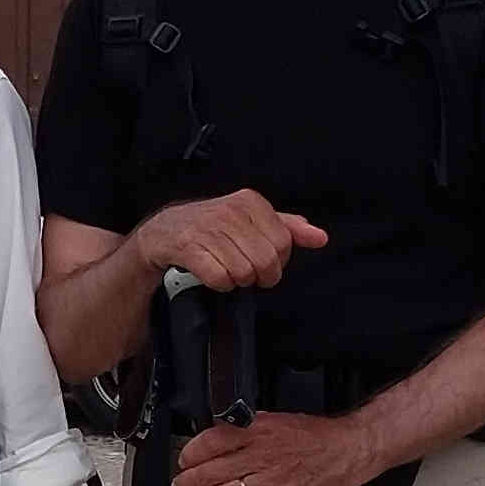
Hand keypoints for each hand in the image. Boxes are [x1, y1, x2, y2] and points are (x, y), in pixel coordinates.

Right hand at [135, 190, 326, 291]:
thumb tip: (320, 237)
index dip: (277, 260)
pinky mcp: (189, 247)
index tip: (262, 259)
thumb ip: (288, 227)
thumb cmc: (213, 228)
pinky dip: (219, 284)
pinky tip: (212, 273)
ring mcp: (208, 229)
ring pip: (244, 272)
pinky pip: (220, 279)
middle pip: (266, 261)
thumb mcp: (252, 220)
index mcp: (250, 201)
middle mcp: (230, 211)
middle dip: (258, 274)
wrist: (164, 231)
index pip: (283, 243)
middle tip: (245, 269)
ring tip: (226, 268)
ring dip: (237, 279)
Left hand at [175, 413, 369, 485]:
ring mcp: (272, 481)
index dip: (192, 453)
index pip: (214, 441)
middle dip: (189, 481)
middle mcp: (263, 456)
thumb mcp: (276, 419)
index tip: (184, 460)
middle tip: (178, 485)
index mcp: (260, 430)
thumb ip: (246, 429)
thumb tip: (216, 439)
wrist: (348, 450)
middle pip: (213, 471)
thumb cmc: (316, 436)